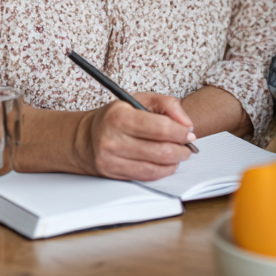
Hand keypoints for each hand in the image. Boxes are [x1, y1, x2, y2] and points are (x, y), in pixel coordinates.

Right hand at [76, 92, 196, 180]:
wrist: (86, 138)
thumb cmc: (116, 117)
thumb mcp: (139, 99)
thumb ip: (167, 104)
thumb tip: (186, 123)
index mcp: (119, 117)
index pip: (160, 128)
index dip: (180, 132)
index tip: (188, 132)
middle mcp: (113, 140)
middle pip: (160, 151)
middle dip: (181, 149)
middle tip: (187, 145)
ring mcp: (111, 160)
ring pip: (155, 167)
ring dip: (174, 162)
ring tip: (179, 153)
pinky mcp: (113, 174)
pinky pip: (146, 176)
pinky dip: (162, 171)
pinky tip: (167, 163)